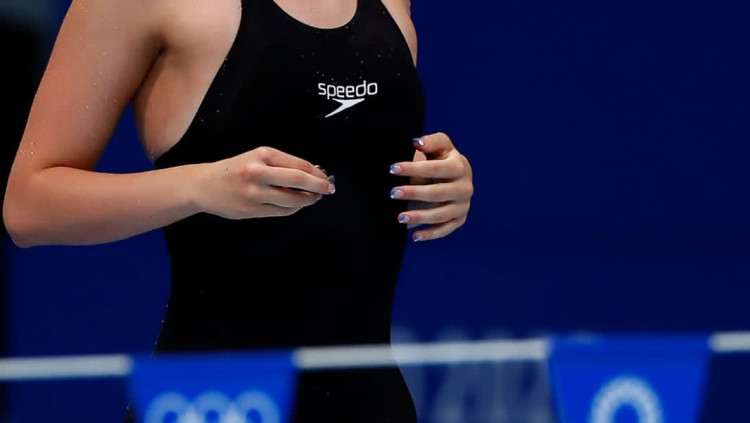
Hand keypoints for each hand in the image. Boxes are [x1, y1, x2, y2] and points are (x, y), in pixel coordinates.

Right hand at [194, 147, 334, 218]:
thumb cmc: (233, 170)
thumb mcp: (256, 158)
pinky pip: (280, 212)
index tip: (326, 177)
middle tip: (328, 189)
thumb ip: (281, 164)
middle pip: (298, 180)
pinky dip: (293, 209)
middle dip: (318, 186)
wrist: (203, 186)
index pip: (298, 164)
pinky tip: (296, 206)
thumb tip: (312, 174)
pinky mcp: (251, 210)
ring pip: (291, 200)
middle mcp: (258, 172)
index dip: (316, 173)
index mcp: (262, 155)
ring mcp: (254, 193)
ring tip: (313, 198)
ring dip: (307, 200)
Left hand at [389, 132, 472, 240]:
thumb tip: (418, 142)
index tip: (393, 169)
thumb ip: (432, 142)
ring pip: (441, 214)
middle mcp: (465, 188)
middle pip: (438, 193)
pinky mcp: (459, 219)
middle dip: (414, 193)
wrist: (456, 176)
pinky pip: (445, 229)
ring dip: (419, 217)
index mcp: (460, 167)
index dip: (414, 168)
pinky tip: (414, 236)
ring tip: (399, 217)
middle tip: (392, 193)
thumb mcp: (441, 146)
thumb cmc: (442, 158)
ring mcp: (463, 205)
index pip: (435, 168)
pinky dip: (431, 234)